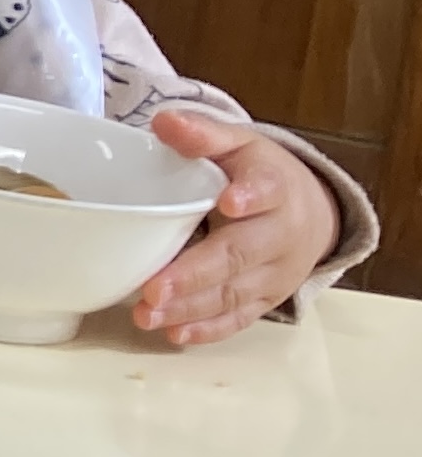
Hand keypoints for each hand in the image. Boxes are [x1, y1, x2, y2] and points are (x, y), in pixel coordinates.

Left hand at [131, 111, 340, 344]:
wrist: (310, 210)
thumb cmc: (258, 172)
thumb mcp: (238, 143)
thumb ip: (203, 134)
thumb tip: (164, 122)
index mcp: (275, 188)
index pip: (266, 190)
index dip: (250, 196)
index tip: (229, 202)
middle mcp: (280, 235)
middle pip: (239, 255)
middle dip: (195, 274)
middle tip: (152, 287)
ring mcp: (274, 273)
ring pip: (233, 294)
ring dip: (189, 308)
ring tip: (146, 313)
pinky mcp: (265, 300)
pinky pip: (238, 319)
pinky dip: (207, 329)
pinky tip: (174, 333)